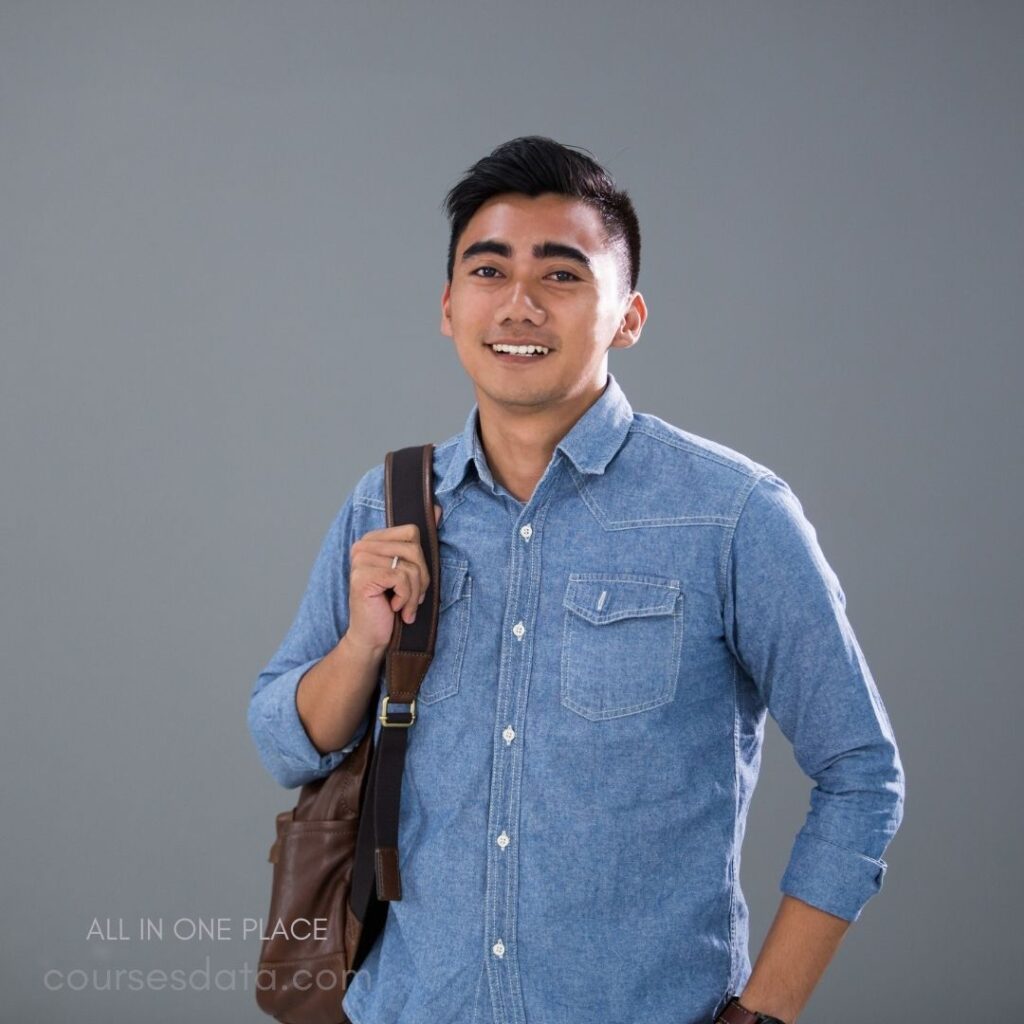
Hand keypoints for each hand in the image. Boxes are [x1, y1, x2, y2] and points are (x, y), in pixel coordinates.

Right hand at [345, 504, 442, 653]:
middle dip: (421, 578)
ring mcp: (360, 560)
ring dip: (414, 592)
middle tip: (411, 598)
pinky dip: (406, 598)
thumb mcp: (409, 571)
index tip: (413, 581)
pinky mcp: (363, 576)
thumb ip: (420, 541)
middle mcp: (362, 546)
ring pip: (411, 566)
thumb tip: (438, 509)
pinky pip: (403, 578)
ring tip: (402, 606)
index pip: (412, 532)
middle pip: (414, 548)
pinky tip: (394, 608)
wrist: (371, 636)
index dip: (421, 560)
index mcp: (372, 540)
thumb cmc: (390, 605)